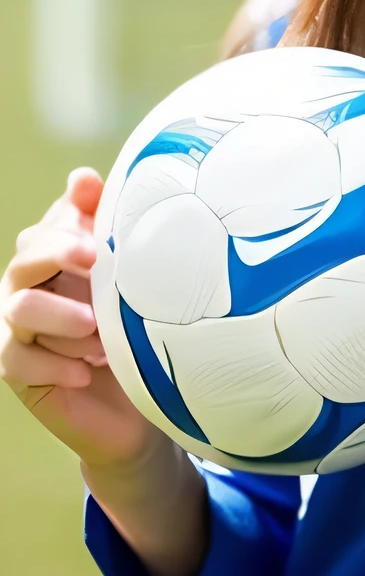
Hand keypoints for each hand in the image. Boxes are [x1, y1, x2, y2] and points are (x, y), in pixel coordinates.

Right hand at [0, 167, 157, 471]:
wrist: (137, 399)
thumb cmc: (132, 326)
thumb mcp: (130, 275)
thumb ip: (108, 226)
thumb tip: (80, 176)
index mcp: (56, 255)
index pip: (50, 225)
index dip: (69, 219)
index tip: (95, 220)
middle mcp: (29, 285)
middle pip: (27, 258)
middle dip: (59, 254)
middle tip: (96, 261)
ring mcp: (17, 327)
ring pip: (21, 307)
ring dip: (62, 316)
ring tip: (98, 331)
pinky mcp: (18, 369)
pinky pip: (18, 361)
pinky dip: (55, 363)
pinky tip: (86, 371)